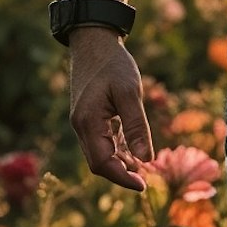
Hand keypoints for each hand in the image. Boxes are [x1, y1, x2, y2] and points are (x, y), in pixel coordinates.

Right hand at [69, 28, 153, 190]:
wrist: (93, 41)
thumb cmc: (113, 64)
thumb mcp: (129, 93)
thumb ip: (136, 127)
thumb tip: (145, 160)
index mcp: (87, 122)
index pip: (102, 163)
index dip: (122, 178)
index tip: (144, 186)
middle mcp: (80, 126)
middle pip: (98, 163)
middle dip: (121, 174)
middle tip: (146, 179)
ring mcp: (82, 122)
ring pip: (99, 153)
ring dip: (119, 163)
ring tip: (143, 167)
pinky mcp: (88, 116)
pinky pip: (101, 141)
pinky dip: (116, 149)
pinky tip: (133, 149)